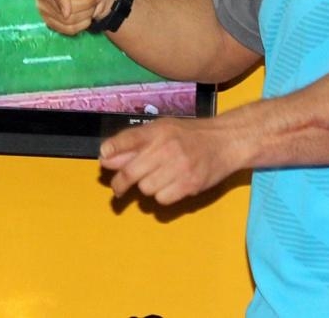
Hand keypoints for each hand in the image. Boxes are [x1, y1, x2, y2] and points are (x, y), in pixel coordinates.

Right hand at [32, 0, 118, 34]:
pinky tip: (86, 14)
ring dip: (85, 15)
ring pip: (65, 20)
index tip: (67, 12)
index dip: (60, 0)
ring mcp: (42, 6)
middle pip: (60, 7)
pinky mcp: (49, 20)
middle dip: (84, 5)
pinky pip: (66, 29)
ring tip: (91, 4)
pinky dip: (81, 25)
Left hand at [99, 117, 239, 204]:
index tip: (103, 157)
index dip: (114, 148)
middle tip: (118, 189)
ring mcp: (180, 167)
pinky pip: (163, 199)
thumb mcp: (161, 129)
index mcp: (158, 131)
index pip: (130, 138)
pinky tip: (170, 186)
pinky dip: (162, 196)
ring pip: (145, 189)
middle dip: (120, 183)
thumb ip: (134, 142)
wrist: (224, 142)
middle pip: (131, 172)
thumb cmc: (188, 136)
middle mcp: (167, 147)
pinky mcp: (190, 184)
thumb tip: (106, 156)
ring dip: (146, 188)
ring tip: (157, 179)